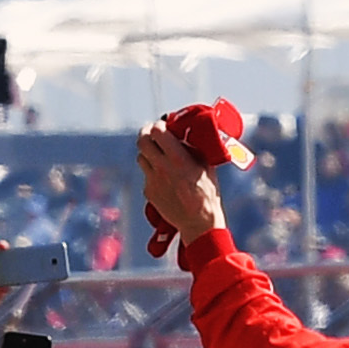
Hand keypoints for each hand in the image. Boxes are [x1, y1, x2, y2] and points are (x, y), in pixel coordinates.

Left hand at [133, 116, 229, 250]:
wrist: (199, 223)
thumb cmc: (207, 194)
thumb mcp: (207, 166)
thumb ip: (194, 149)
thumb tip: (186, 135)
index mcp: (178, 159)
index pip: (157, 131)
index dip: (158, 125)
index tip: (163, 124)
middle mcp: (162, 168)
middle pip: (141, 141)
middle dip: (146, 133)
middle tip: (152, 133)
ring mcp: (153, 181)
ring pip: (140, 157)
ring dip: (148, 153)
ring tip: (158, 155)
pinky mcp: (149, 192)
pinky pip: (146, 175)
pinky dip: (152, 172)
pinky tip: (164, 177)